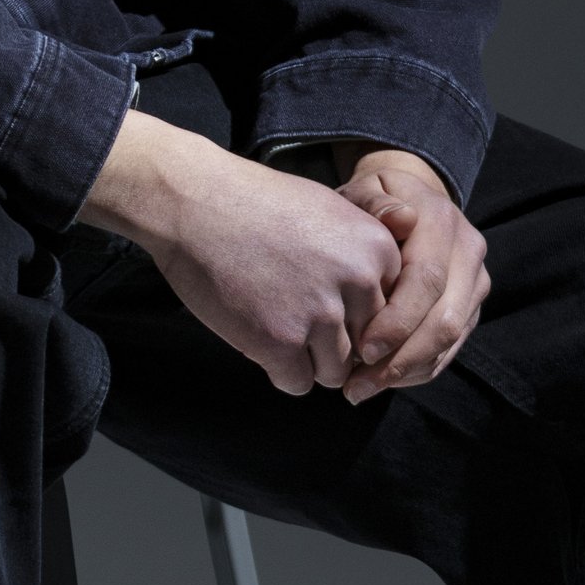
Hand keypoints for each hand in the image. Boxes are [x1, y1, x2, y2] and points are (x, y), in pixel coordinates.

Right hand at [78, 111, 401, 396]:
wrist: (194, 201)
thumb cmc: (257, 204)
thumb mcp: (331, 212)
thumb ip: (363, 258)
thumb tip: (381, 313)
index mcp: (378, 249)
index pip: (389, 312)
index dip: (355, 313)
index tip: (322, 296)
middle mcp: (359, 282)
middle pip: (365, 345)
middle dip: (334, 340)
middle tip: (294, 315)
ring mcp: (319, 314)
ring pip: (334, 372)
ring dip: (307, 360)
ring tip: (276, 326)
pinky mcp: (279, 342)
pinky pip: (296, 383)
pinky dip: (278, 370)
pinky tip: (258, 337)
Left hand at [331, 147, 489, 402]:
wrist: (409, 201)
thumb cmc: (372, 203)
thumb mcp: (364, 191)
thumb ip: (374, 203)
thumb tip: (401, 220)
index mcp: (442, 222)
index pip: (428, 279)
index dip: (397, 320)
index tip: (360, 350)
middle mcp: (469, 252)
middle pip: (446, 320)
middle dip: (401, 359)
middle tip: (356, 386)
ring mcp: (475, 282)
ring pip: (451, 340)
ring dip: (407, 372)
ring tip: (360, 390)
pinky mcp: (471, 306)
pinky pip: (450, 349)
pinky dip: (417, 370)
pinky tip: (380, 380)